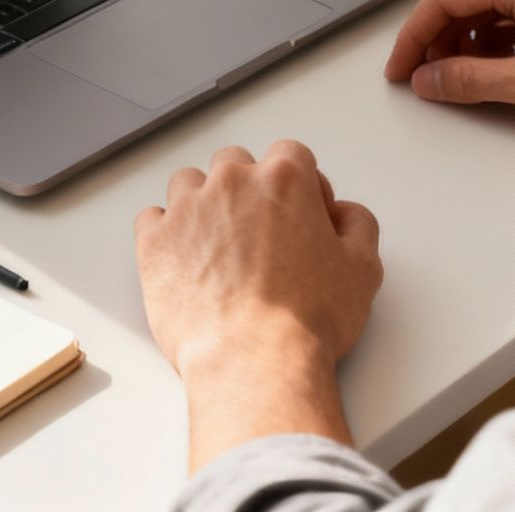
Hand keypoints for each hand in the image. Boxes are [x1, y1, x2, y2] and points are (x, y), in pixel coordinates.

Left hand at [135, 141, 381, 470]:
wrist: (253, 359)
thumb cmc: (305, 319)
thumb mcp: (362, 269)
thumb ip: (357, 225)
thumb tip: (344, 214)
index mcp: (283, 180)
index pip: (291, 155)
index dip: (300, 184)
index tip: (302, 212)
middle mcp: (232, 183)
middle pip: (236, 163)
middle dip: (248, 189)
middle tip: (260, 233)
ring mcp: (187, 210)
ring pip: (189, 182)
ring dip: (202, 203)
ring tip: (217, 244)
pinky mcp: (154, 242)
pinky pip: (151, 218)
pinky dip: (165, 232)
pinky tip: (183, 258)